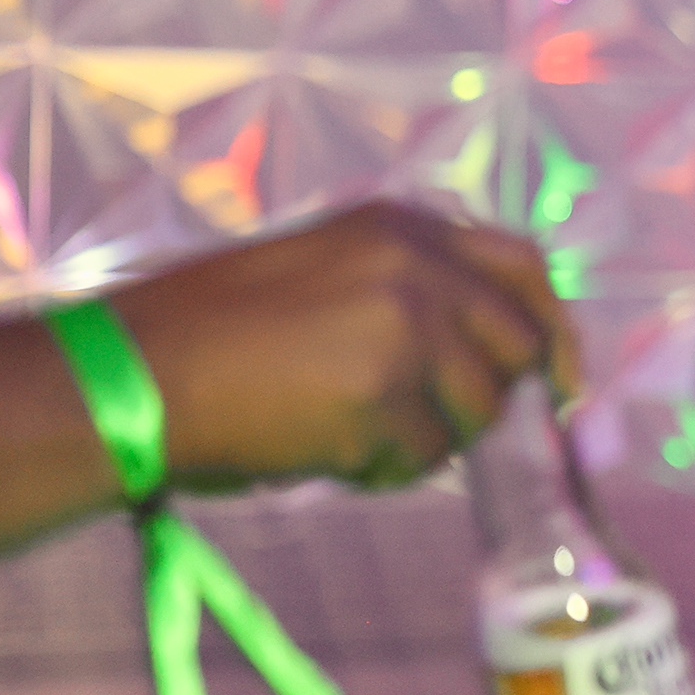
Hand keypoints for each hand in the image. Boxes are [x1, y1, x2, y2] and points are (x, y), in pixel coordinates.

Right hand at [115, 201, 579, 489]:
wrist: (130, 373)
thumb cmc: (209, 332)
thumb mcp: (323, 274)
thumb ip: (407, 295)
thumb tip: (483, 357)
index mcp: (401, 226)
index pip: (525, 268)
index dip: (554, 329)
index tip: (563, 383)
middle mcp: (417, 265)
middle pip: (518, 348)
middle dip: (487, 398)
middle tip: (422, 424)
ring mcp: (407, 328)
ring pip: (477, 412)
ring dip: (426, 439)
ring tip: (345, 431)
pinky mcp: (386, 394)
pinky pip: (423, 457)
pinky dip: (381, 468)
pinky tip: (322, 450)